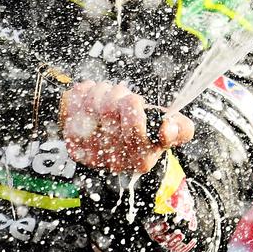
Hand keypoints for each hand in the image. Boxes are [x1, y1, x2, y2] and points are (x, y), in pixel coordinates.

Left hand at [61, 81, 194, 173]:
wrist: (121, 145)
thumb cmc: (150, 133)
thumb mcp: (174, 131)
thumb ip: (180, 129)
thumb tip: (166, 127)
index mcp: (141, 158)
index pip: (133, 129)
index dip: (133, 108)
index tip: (133, 100)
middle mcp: (115, 160)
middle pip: (109, 110)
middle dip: (116, 93)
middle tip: (122, 94)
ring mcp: (91, 154)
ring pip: (89, 106)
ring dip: (100, 91)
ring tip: (108, 94)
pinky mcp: (73, 144)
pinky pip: (72, 106)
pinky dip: (81, 92)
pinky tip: (90, 94)